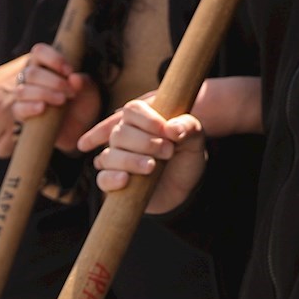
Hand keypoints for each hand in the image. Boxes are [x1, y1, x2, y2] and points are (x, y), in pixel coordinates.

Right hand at [7, 43, 98, 148]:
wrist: (81, 128)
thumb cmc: (83, 103)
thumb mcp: (90, 91)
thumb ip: (84, 82)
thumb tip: (73, 78)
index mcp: (46, 65)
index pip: (38, 51)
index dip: (52, 58)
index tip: (69, 71)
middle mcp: (32, 79)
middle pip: (31, 72)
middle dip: (53, 81)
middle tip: (71, 92)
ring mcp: (25, 97)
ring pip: (22, 90)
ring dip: (44, 94)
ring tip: (62, 100)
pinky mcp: (22, 115)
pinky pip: (18, 109)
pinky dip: (30, 107)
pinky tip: (43, 108)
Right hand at [80, 94, 207, 215]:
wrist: (186, 188)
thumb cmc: (187, 157)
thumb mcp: (195, 140)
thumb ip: (188, 128)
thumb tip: (172, 128)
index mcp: (142, 120)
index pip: (132, 110)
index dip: (148, 120)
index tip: (166, 132)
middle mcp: (125, 137)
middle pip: (119, 133)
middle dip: (145, 143)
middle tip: (168, 151)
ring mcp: (117, 159)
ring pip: (109, 156)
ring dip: (131, 160)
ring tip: (152, 167)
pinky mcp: (114, 181)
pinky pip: (102, 179)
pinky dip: (112, 178)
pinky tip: (126, 180)